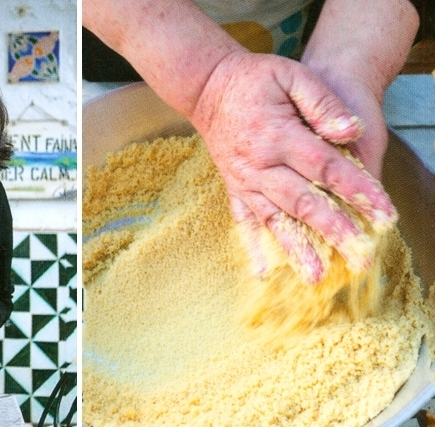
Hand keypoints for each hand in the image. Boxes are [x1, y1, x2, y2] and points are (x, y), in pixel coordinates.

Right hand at [192, 51, 396, 283]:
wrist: (208, 86)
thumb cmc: (254, 79)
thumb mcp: (291, 75)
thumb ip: (322, 102)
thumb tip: (350, 131)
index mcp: (277, 135)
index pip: (327, 167)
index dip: (358, 190)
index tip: (385, 213)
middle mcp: (259, 164)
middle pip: (303, 201)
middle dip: (335, 230)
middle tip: (361, 255)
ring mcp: (244, 179)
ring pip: (275, 219)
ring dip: (297, 249)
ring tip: (316, 276)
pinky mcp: (234, 187)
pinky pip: (243, 220)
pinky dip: (253, 246)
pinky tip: (263, 271)